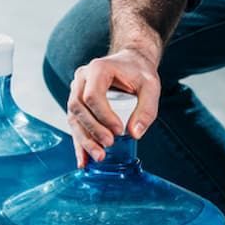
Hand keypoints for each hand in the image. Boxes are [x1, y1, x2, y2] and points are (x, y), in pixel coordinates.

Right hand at [66, 47, 160, 166]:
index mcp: (98, 69)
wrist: (130, 63)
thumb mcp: (151, 86)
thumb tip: (135, 134)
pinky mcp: (77, 104)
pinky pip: (74, 124)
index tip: (119, 131)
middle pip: (78, 107)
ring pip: (73, 118)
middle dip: (92, 130)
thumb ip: (147, 109)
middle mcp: (82, 78)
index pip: (92, 96)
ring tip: (98, 156)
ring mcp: (76, 91)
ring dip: (84, 140)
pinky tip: (84, 160)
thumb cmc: (138, 72)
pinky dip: (79, 143)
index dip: (103, 116)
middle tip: (108, 145)